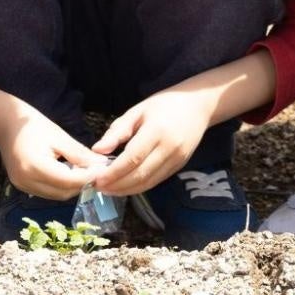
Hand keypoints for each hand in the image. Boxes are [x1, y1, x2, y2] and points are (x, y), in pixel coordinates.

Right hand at [0, 102, 101, 199]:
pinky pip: (47, 192)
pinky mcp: (22, 186)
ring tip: (81, 169)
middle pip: (63, 192)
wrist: (6, 123)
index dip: (88, 178)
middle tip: (95, 169)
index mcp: (35, 167)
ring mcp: (23, 186)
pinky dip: (60, 185)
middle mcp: (27, 181)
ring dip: (72, 186)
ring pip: (56, 195)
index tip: (103, 170)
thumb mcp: (60, 137)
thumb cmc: (32, 125)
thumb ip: (80, 154)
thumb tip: (101, 165)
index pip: (69, 181)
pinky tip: (66, 172)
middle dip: (82, 183)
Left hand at [92, 90, 214, 195]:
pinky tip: (125, 186)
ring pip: (149, 182)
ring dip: (127, 190)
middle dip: (117, 185)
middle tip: (98, 187)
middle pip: (140, 175)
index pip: (132, 158)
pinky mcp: (180, 166)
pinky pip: (157, 180)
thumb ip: (117, 131)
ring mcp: (177, 159)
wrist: (197, 106)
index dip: (113, 172)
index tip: (97, 179)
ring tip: (109, 190)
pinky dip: (139, 186)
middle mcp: (169, 148)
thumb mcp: (137, 111)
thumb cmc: (164, 105)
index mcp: (157, 131)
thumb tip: (98, 150)